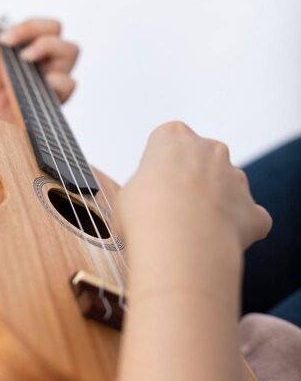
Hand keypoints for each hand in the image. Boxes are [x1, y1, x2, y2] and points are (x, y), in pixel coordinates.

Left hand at [0, 18, 78, 123]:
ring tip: (27, 59)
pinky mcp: (59, 100)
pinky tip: (40, 84)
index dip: (27, 26)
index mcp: (34, 58)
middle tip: (15, 44)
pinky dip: (55, 78)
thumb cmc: (0, 118)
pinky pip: (69, 83)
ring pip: (71, 50)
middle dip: (37, 29)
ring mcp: (56, 81)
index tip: (4, 38)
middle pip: (57, 30)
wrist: (3, 145)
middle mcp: (49, 66)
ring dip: (48, 46)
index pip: (41, 28)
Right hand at [117, 121, 271, 252]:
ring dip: (216, 205)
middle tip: (172, 210)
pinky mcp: (254, 210)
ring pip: (228, 188)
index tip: (151, 188)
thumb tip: (147, 202)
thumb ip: (144, 187)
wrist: (180, 241)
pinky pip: (249, 219)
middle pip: (204, 160)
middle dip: (193, 181)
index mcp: (175, 136)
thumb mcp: (126, 191)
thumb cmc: (145, 213)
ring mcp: (236, 178)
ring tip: (193, 231)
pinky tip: (219, 244)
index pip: (168, 142)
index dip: (160, 167)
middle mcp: (211, 149)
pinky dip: (239, 230)